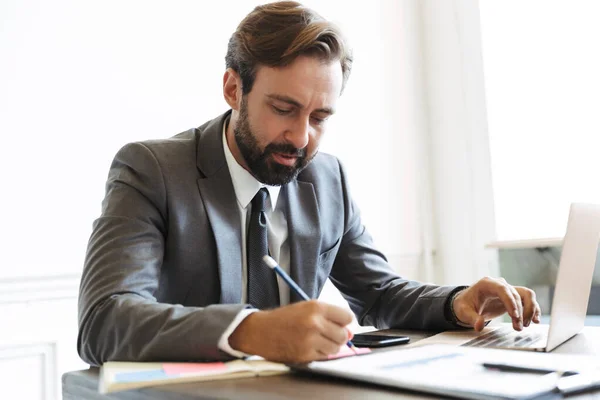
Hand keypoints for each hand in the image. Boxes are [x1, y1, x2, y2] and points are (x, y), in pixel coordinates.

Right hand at [228, 300, 353, 362]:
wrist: (260, 331)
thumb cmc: (284, 318)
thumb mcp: (306, 308)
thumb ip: (328, 316)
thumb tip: (349, 332)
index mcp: (316, 307)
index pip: (347, 317)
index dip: (344, 321)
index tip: (340, 324)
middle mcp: (315, 323)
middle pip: (343, 335)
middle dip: (338, 335)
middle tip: (327, 333)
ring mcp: (310, 340)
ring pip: (336, 348)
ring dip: (330, 346)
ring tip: (317, 340)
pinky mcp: (305, 354)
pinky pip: (324, 356)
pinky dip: (320, 353)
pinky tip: (309, 346)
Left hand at [452, 277, 541, 331]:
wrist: (467, 303)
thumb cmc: (465, 305)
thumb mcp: (464, 312)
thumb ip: (472, 318)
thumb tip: (479, 326)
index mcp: (487, 284)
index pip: (502, 289)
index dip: (510, 302)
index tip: (514, 316)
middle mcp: (499, 284)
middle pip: (515, 294)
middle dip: (519, 312)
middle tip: (518, 327)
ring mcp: (507, 290)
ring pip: (526, 295)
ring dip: (530, 310)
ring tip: (527, 325)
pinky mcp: (512, 297)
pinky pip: (527, 299)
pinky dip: (533, 309)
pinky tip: (534, 320)